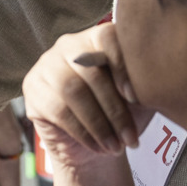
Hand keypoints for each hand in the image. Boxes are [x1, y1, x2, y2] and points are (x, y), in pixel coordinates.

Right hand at [21, 23, 151, 171]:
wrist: (97, 147)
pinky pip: (58, 110)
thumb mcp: (139, 97)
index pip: (107, 38)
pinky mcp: (32, 89)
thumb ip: (145, 80)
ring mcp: (46, 65)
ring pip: (73, 92)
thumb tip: (154, 75)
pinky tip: (97, 146)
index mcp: (96, 38)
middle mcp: (68, 45)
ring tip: (116, 147)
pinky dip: (82, 132)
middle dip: (114, 110)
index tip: (135, 97)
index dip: (122, 66)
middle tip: (130, 138)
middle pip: (91, 72)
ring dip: (99, 125)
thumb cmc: (121, 116)